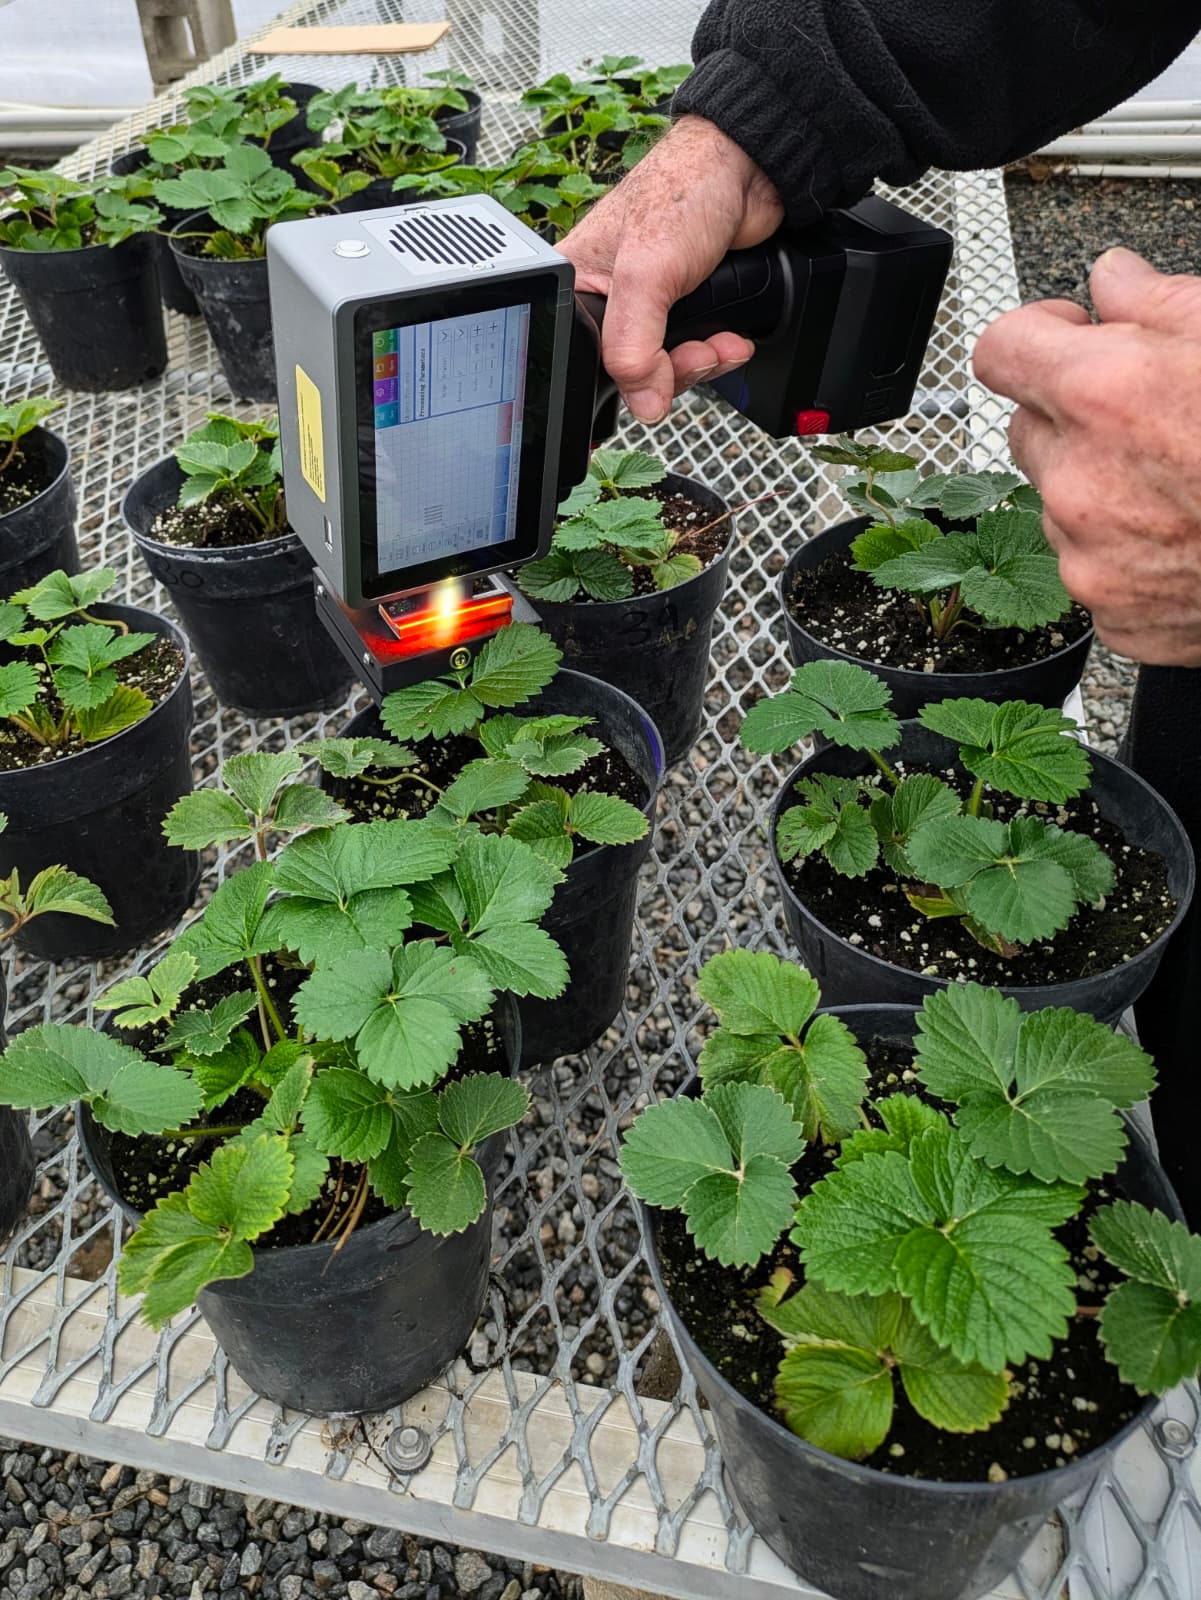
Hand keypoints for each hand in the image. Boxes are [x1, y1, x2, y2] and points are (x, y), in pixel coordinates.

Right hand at [558, 115, 783, 423]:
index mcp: (573, 288)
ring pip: (666, 369)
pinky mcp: (683, 309)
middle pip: (631, 373)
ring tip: (720, 344)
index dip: (626, 378)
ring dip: (701, 362)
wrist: (747, 170)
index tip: (656, 376)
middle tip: (697, 352)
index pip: (587, 363)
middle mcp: (607, 300)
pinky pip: (694, 354)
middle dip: (673, 371)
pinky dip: (717, 354)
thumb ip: (634, 346)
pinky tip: (730, 340)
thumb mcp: (646, 274)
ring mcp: (648, 308)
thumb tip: (643, 403)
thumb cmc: (684, 192)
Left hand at [973, 247, 1200, 665]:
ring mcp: (1089, 555)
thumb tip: (1116, 281)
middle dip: (1073, 415)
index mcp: (1102, 395)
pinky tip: (1186, 535)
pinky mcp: (1111, 610)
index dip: (1034, 334)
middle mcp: (1080, 480)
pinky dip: (1128, 552)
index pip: (1001, 349)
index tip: (1065, 336)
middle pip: (1029, 429)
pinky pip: (1094, 568)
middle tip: (1148, 416)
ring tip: (1182, 482)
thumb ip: (1160, 301)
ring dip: (1101, 487)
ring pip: (1061, 503)